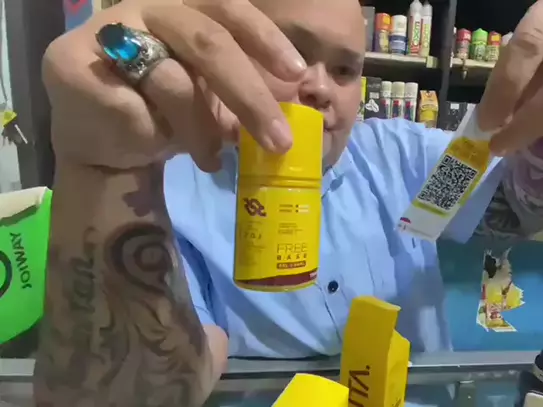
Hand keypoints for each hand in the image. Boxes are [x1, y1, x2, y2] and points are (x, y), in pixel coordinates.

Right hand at [42, 0, 305, 171]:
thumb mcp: (209, 96)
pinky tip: (149, 145)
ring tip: (210, 160)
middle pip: (207, 42)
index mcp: (184, 7)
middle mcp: (146, 8)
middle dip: (249, 96)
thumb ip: (240, 91)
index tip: (296, 74)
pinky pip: (134, 110)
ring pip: (173, 81)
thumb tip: (291, 109)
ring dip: (200, 130)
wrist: (100, 139)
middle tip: (278, 141)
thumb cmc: (163, 110)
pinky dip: (153, 137)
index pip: (229, 9)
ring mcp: (107, 32)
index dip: (265, 39)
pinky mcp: (71, 64)